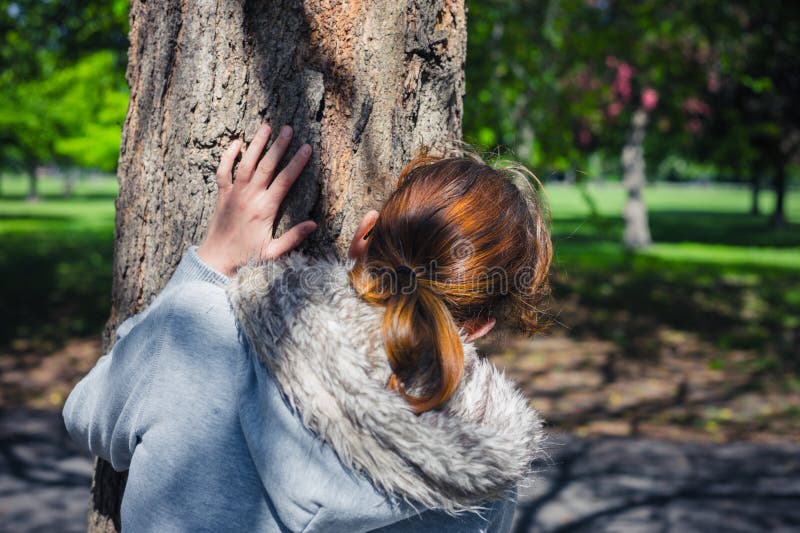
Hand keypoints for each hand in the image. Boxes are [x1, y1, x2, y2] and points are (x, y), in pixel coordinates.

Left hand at [197, 124, 316, 275]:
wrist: (216, 260)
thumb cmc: (246, 258)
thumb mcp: (273, 252)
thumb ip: (293, 237)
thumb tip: (314, 224)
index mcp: (265, 210)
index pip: (285, 180)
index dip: (297, 163)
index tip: (307, 148)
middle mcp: (250, 197)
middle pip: (267, 166)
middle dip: (279, 146)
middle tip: (288, 129)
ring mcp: (234, 194)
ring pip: (247, 163)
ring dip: (257, 145)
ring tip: (266, 127)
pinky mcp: (222, 195)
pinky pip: (223, 171)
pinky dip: (228, 156)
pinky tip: (236, 143)